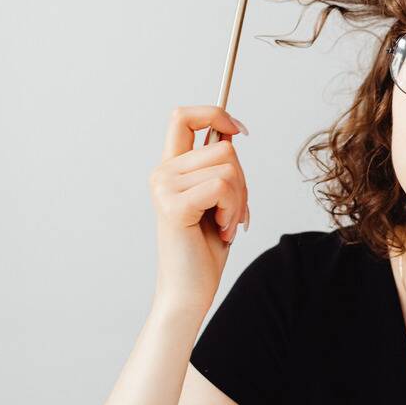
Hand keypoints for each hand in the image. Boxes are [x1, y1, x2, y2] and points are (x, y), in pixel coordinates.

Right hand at [148, 105, 250, 315]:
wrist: (190, 291)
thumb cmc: (205, 248)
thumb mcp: (217, 198)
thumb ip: (219, 166)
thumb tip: (232, 132)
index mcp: (170, 168)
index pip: (183, 116)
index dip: (215, 113)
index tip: (239, 130)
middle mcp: (162, 173)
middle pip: (224, 147)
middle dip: (243, 181)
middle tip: (232, 213)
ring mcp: (164, 187)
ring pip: (228, 168)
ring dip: (239, 200)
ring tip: (224, 223)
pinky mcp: (173, 206)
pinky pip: (222, 186)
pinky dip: (232, 209)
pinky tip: (220, 229)